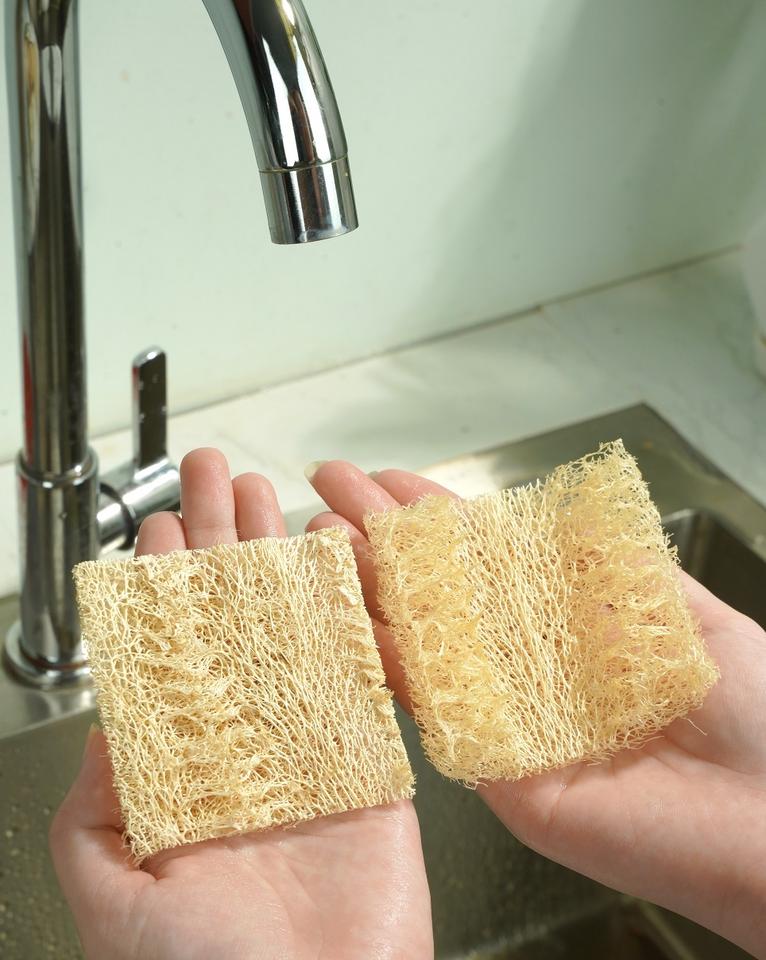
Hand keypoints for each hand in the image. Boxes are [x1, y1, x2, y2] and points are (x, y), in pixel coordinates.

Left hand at [50, 449, 432, 959]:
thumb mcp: (115, 899)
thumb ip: (97, 811)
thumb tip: (107, 720)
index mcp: (183, 770)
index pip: (169, 651)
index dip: (163, 584)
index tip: (158, 526)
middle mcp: (246, 743)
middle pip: (229, 617)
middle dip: (219, 538)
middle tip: (213, 473)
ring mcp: (310, 742)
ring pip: (291, 623)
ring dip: (278, 553)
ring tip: (268, 492)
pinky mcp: (371, 755)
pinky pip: (360, 666)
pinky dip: (349, 606)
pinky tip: (333, 555)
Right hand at [306, 460, 765, 958]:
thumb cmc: (753, 710)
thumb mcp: (683, 611)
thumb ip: (617, 562)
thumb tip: (559, 508)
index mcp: (571, 622)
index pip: (489, 556)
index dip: (437, 514)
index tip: (387, 476)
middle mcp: (528, 665)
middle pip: (442, 591)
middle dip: (383, 537)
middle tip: (327, 490)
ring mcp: (506, 716)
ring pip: (423, 643)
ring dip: (371, 589)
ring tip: (322, 538)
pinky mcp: (496, 772)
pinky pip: (434, 711)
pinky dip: (390, 664)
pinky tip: (353, 617)